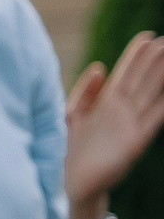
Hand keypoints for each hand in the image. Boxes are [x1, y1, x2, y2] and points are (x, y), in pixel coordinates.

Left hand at [67, 33, 163, 217]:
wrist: (67, 181)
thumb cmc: (65, 148)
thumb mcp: (70, 114)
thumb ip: (85, 92)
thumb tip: (100, 68)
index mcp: (103, 103)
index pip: (124, 74)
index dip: (135, 56)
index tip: (147, 37)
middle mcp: (119, 112)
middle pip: (141, 81)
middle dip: (154, 61)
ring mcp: (129, 126)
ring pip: (149, 95)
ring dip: (161, 78)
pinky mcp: (133, 143)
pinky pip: (152, 121)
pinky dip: (163, 108)